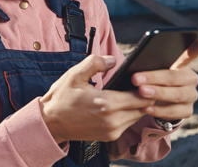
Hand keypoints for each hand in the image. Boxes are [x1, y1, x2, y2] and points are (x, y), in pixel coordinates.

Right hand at [39, 55, 154, 143]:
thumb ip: (94, 63)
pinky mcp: (109, 137)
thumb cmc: (61, 99)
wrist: (50, 123)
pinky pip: (128, 124)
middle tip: (142, 84)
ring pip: (137, 117)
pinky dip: (129, 114)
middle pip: (143, 108)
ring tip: (132, 93)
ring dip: (137, 106)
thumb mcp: (74, 75)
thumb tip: (112, 60)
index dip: (146, 87)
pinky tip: (122, 104)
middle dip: (145, 96)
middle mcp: (112, 121)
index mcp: (106, 104)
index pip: (141, 97)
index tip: (144, 79)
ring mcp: (111, 131)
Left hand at [131, 38, 197, 120]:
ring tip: (141, 92)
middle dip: (154, 78)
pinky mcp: (187, 110)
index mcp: (182, 63)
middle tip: (135, 78)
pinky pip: (175, 112)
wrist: (158, 99)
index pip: (191, 53)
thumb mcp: (151, 67)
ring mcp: (191, 95)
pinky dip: (160, 111)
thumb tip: (135, 61)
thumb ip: (148, 62)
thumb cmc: (152, 76)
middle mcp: (191, 78)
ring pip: (177, 95)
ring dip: (158, 94)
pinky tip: (146, 109)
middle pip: (175, 77)